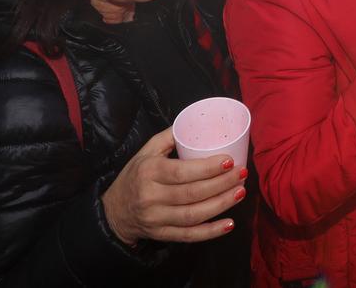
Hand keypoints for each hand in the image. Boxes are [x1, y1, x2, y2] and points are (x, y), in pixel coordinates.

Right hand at [100, 131, 244, 244]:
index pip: (181, 171)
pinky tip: (229, 224)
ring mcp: (156, 218)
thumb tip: (195, 120)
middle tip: (242, 174)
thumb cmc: (136, 175)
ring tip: (240, 192)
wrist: (114, 211)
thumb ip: (169, 136)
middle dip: (221, 184)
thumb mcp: (146, 151)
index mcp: (149, 171)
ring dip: (220, 205)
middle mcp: (151, 196)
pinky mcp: (162, 235)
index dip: (207, 168)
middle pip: (192, 193)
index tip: (229, 160)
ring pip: (193, 215)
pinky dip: (210, 232)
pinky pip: (189, 235)